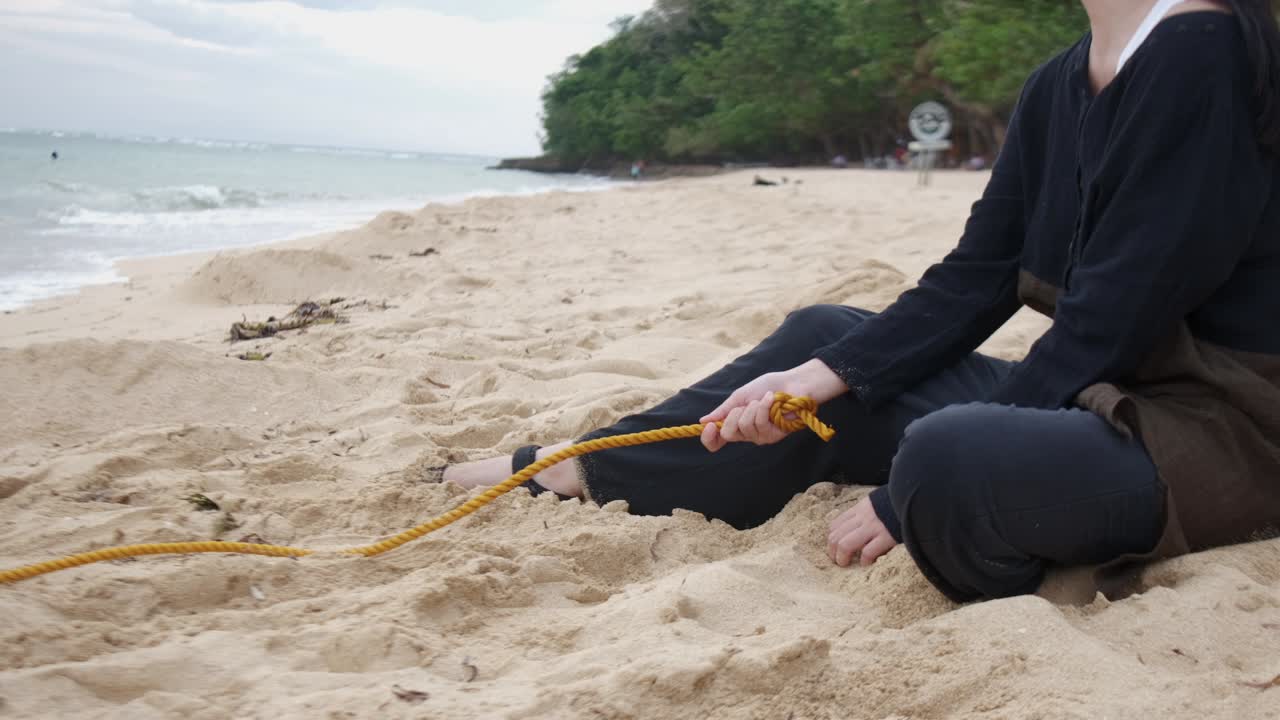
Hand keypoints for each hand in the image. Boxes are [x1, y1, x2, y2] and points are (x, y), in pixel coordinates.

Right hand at [698, 359, 846, 451]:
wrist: (792, 383)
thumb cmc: (768, 387)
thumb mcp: (740, 396)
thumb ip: (723, 410)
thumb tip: (703, 421)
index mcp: (735, 424)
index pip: (717, 442)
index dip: (709, 438)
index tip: (709, 426)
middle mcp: (746, 434)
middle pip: (728, 434)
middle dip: (734, 413)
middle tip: (747, 403)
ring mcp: (760, 437)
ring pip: (744, 427)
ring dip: (753, 408)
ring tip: (764, 399)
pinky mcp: (773, 436)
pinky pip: (760, 424)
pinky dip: (764, 407)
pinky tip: (772, 400)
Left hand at [827, 496, 896, 566]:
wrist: (918, 498)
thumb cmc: (898, 503)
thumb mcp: (878, 502)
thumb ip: (868, 512)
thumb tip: (859, 526)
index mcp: (860, 508)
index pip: (836, 525)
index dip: (832, 539)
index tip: (836, 549)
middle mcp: (863, 518)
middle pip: (836, 536)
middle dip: (833, 551)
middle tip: (838, 561)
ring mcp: (873, 527)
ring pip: (845, 545)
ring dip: (842, 558)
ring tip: (846, 564)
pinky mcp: (886, 537)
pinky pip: (867, 552)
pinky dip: (864, 560)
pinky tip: (867, 563)